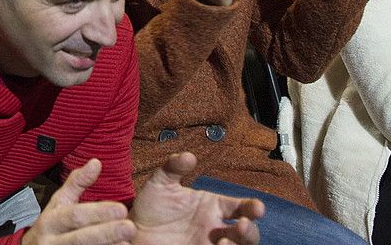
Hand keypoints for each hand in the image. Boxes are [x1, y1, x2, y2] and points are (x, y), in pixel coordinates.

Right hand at [22, 159, 134, 244]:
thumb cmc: (53, 224)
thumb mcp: (59, 202)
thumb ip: (77, 183)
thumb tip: (96, 162)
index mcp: (51, 220)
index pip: (75, 215)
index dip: (98, 212)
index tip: (121, 209)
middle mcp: (53, 242)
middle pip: (80, 238)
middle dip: (106, 233)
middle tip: (130, 227)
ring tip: (127, 244)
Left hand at [130, 153, 263, 244]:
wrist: (133, 230)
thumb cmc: (151, 207)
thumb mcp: (161, 183)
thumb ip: (173, 167)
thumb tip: (188, 156)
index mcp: (213, 206)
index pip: (241, 207)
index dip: (252, 207)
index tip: (257, 208)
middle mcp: (215, 228)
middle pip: (246, 233)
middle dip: (250, 231)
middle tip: (243, 225)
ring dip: (240, 244)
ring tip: (227, 242)